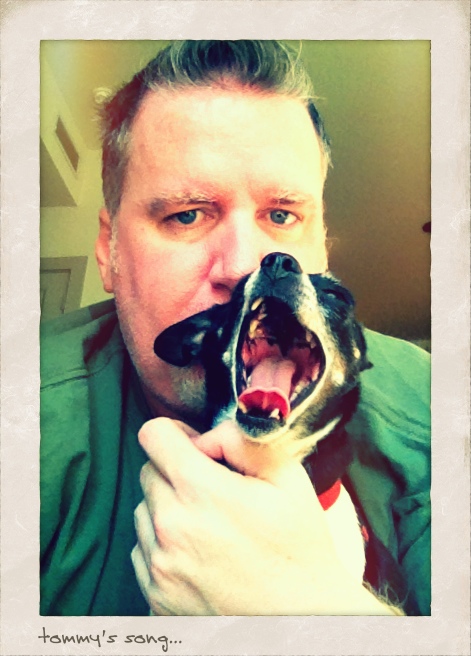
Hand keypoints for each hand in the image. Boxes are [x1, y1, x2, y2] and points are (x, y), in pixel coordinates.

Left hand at [132, 418, 396, 614]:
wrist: (301, 619)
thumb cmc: (298, 547)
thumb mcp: (287, 477)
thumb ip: (242, 439)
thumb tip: (208, 433)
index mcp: (200, 492)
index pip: (154, 436)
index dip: (176, 433)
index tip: (196, 448)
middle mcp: (170, 529)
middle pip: (148, 473)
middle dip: (176, 472)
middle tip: (213, 491)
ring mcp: (159, 567)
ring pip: (144, 512)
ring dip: (168, 509)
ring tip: (210, 527)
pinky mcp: (155, 597)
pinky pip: (144, 552)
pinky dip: (164, 546)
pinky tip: (201, 555)